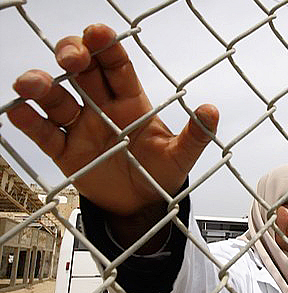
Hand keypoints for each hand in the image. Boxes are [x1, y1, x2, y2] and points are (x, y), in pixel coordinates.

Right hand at [7, 24, 218, 216]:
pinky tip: (18, 111)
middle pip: (83, 72)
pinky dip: (30, 122)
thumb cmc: (160, 174)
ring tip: (33, 84)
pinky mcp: (64, 150)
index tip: (98, 33)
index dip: (107, 48)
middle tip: (72, 58)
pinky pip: (44, 133)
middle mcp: (102, 108)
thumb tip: (210, 111)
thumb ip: (194, 135)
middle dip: (74, 56)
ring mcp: (80, 127)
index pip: (117, 66)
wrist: (141, 206)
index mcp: (131, 102)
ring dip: (43, 86)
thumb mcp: (180, 156)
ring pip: (57, 98)